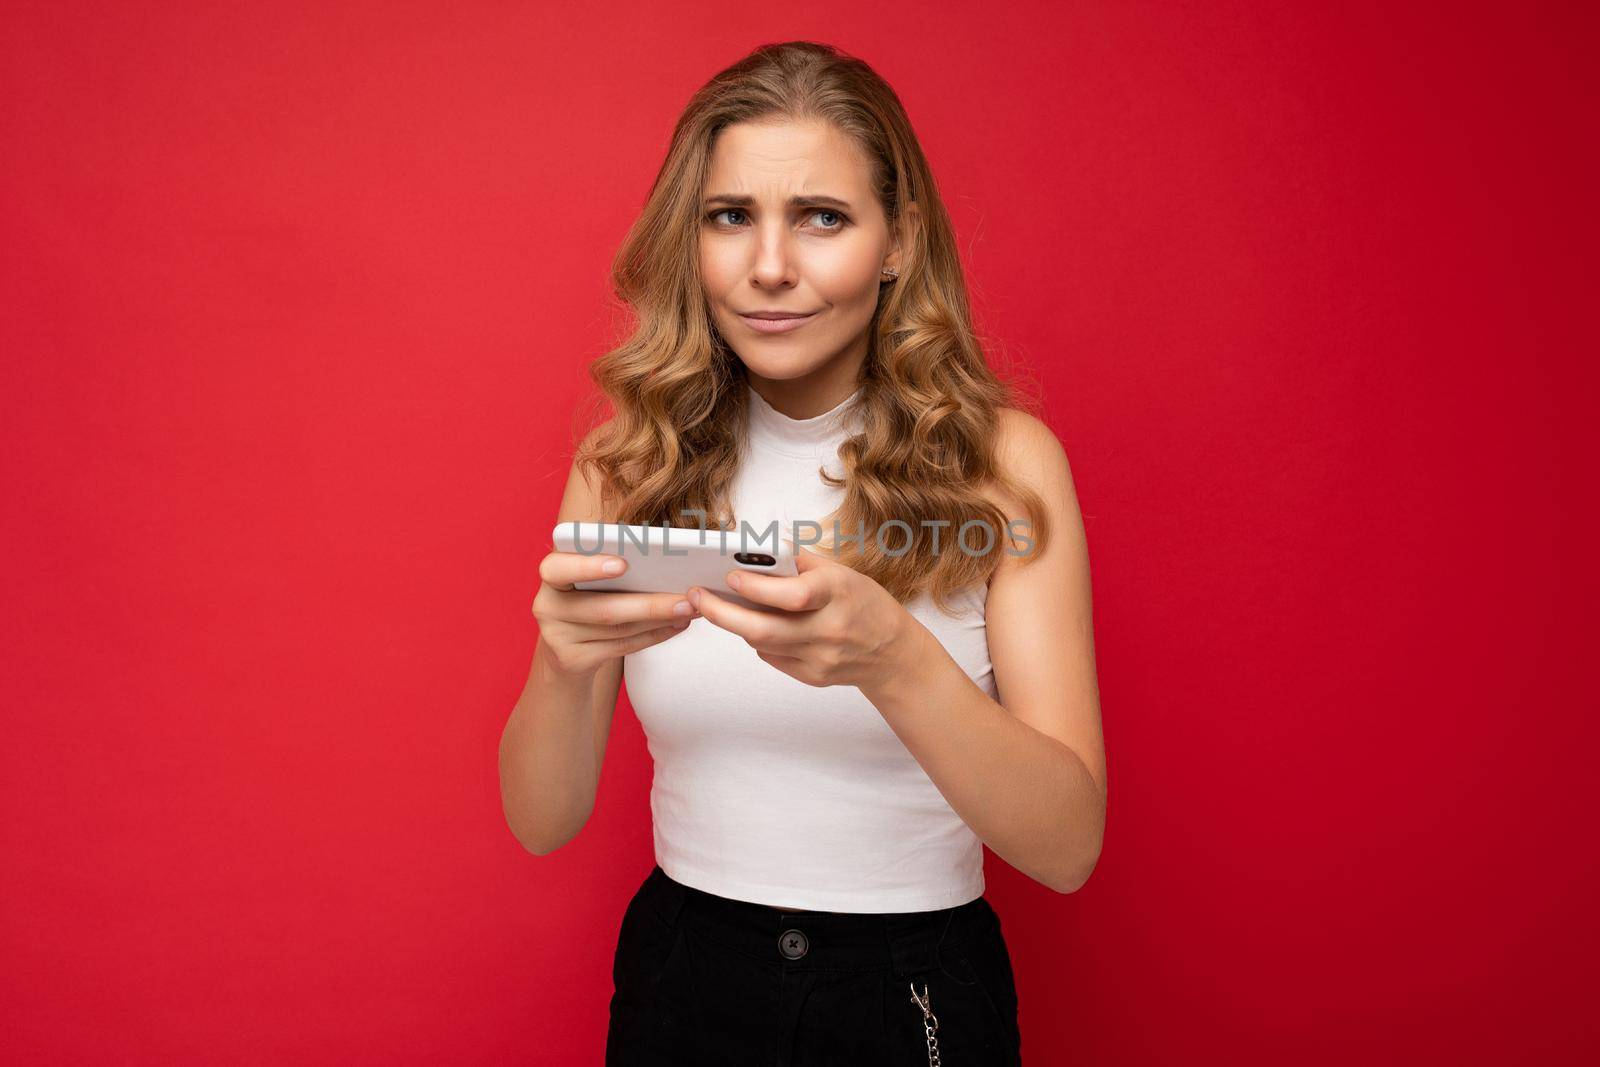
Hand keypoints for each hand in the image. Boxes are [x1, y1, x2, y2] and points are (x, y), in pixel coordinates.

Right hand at [532, 549, 699, 678]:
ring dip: (659, 620)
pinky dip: (653, 635)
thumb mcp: (589, 579)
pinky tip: (676, 625)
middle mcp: (547, 606)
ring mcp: (557, 637)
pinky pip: (621, 646)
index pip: (558, 567)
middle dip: (650, 604)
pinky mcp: (573, 660)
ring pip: (618, 629)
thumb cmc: (588, 597)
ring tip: (690, 610)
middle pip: (603, 608)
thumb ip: (613, 563)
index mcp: (551, 575)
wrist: (565, 649)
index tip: (623, 564)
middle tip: (687, 598)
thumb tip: (666, 556)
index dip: (589, 566)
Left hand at [687, 543, 922, 689]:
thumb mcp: (842, 573)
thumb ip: (801, 563)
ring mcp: (820, 658)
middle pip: (764, 629)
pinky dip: (759, 639)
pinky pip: (772, 657)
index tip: (730, 576)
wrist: (892, 654)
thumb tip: (758, 551)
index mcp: (838, 594)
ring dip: (735, 624)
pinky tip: (755, 625)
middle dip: (722, 614)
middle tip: (696, 597)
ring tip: (716, 606)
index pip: (793, 595)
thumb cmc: (865, 604)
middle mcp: (829, 630)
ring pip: (762, 643)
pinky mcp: (812, 677)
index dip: (757, 587)